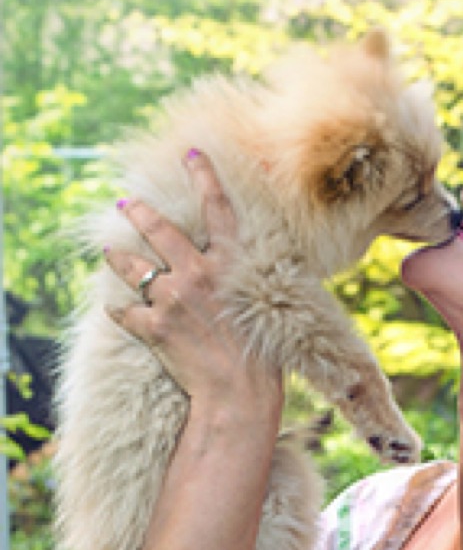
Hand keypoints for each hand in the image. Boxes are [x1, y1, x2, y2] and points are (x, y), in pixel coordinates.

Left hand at [104, 150, 282, 418]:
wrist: (239, 395)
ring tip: (109, 253)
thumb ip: (243, 284)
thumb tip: (236, 276)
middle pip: (158, 230)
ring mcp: (172, 298)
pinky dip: (119, 311)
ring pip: (131, 267)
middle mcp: (198, 273)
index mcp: (231, 265)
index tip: (191, 154)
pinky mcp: (152, 326)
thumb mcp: (266, 309)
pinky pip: (124, 311)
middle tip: (126, 204)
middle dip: (138, 212)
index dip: (204, 176)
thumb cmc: (262, 360)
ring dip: (117, 258)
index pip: (217, 208)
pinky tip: (116, 310)